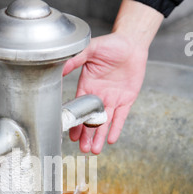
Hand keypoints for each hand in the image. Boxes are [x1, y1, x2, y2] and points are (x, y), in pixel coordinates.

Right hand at [63, 0, 163, 153]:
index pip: (79, 108)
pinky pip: (121, 117)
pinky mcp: (126, 100)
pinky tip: (110, 140)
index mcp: (87, 86)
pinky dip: (116, 128)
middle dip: (86, 135)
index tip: (70, 134)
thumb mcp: (91, 49)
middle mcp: (98, 96)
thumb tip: (60, 67)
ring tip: (94, 150)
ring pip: (104, 122)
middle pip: (91, 120)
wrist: (132, 43)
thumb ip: (76, 59)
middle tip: (83, 149)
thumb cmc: (111, 44)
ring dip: (99, 136)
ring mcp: (112, 99)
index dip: (75, 122)